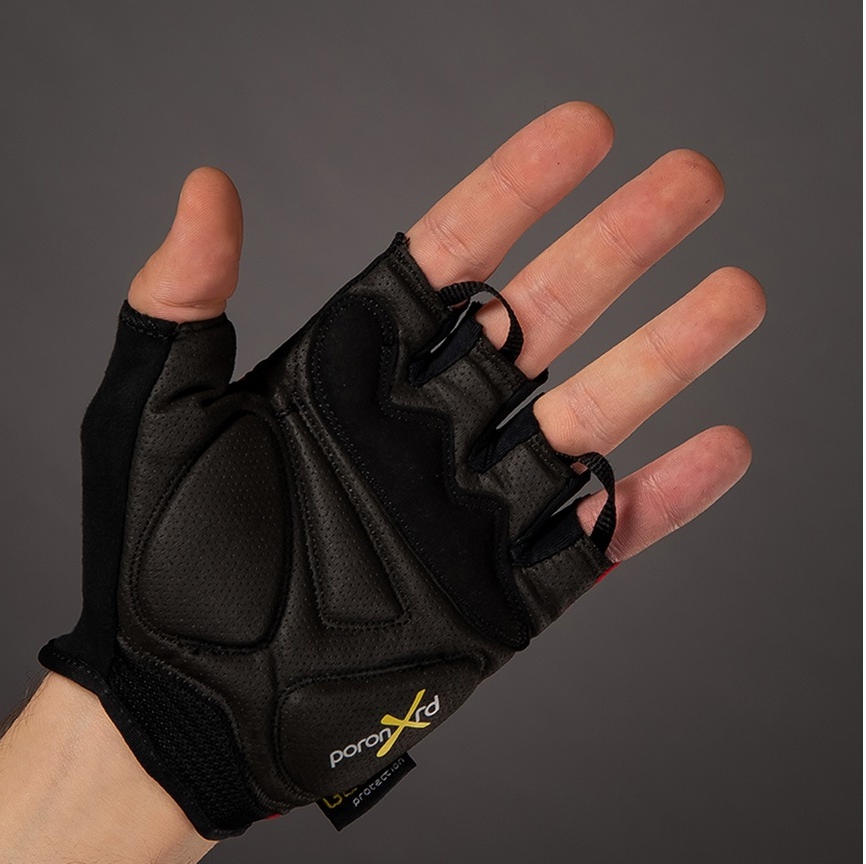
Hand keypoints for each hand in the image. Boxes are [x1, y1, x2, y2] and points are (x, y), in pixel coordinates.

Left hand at [131, 101, 761, 564]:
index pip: (451, 259)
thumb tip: (204, 185)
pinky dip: (661, 500)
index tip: (585, 132)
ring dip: (665, 356)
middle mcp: (423, 427)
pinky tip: (720, 449)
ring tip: (733, 296)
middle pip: (542, 317)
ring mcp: (469, 510)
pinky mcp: (499, 596)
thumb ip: (182, 296)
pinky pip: (596, 538)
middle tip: (691, 184)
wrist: (187, 706)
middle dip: (618, 248)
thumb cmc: (153, 559)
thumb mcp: (155, 413)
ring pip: (586, 415)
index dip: (517, 191)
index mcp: (350, 373)